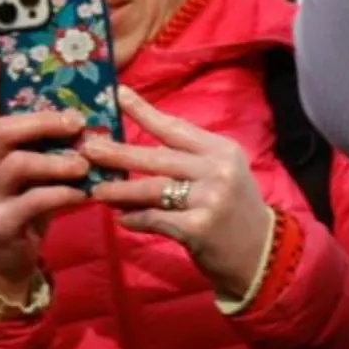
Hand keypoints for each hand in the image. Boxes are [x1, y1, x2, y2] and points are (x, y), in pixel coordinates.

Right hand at [0, 50, 89, 300]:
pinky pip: (32, 202)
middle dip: (41, 122)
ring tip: (84, 163)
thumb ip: (46, 149)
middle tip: (76, 122)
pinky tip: (83, 195)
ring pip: (17, 165)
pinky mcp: (0, 224)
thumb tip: (84, 119)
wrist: (6, 261)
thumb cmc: (26, 207)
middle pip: (2, 131)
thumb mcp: (34, 174)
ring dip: (56, 161)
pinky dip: (61, 195)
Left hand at [85, 87, 273, 300]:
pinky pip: (156, 219)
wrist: (260, 254)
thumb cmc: (234, 210)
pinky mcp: (198, 228)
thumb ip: (187, 159)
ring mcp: (208, 198)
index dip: (144, 111)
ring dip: (119, 190)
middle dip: (118, 153)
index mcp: (221, 150)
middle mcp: (217, 170)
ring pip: (153, 189)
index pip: (175, 127)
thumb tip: (134, 150)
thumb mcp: (221, 174)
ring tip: (95, 190)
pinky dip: (136, 219)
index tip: (118, 94)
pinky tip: (122, 219)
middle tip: (88, 148)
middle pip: (158, 157)